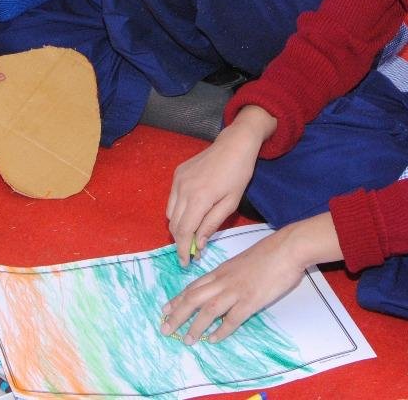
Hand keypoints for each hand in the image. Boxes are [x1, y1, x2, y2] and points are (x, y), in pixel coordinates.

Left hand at [160, 214, 340, 343]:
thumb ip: (230, 275)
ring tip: (186, 340)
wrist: (287, 248)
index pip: (194, 286)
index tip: (165, 310)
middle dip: (177, 314)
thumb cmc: (268, 253)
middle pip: (193, 298)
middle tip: (165, 329)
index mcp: (221, 271)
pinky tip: (213, 340)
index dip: (178, 299)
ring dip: (195, 326)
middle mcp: (224, 280)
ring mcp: (236, 290)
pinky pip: (232, 319)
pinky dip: (221, 330)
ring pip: (208, 310)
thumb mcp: (242, 262)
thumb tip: (223, 289)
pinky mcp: (251, 300)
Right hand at [165, 106, 275, 265]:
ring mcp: (178, 180)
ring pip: (170, 213)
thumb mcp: (230, 203)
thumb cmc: (238, 174)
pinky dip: (177, 211)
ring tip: (192, 234)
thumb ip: (212, 224)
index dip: (184, 249)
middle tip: (192, 252)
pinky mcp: (177, 174)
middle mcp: (183, 189)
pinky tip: (191, 213)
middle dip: (181, 242)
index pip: (184, 231)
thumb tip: (198, 244)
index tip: (186, 262)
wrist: (234, 145)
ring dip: (178, 227)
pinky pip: (172, 200)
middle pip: (174, 225)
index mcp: (199, 198)